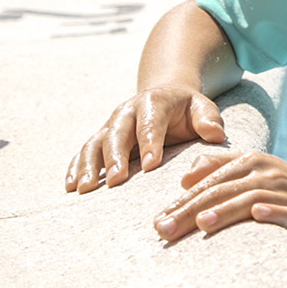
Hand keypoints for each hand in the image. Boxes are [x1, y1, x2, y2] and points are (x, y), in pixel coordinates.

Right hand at [65, 86, 227, 192]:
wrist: (164, 98)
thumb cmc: (187, 110)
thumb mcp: (202, 108)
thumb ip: (209, 120)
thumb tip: (215, 134)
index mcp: (154, 102)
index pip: (151, 123)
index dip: (150, 143)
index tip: (151, 165)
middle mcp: (127, 112)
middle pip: (118, 133)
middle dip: (115, 157)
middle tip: (116, 180)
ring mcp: (110, 125)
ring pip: (95, 144)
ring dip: (88, 166)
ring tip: (85, 189)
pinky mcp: (100, 137)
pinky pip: (84, 152)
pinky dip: (75, 167)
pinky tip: (70, 186)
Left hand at [155, 150, 286, 248]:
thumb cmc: (285, 191)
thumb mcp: (254, 173)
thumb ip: (220, 167)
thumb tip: (185, 175)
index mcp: (251, 162)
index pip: (208, 181)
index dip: (181, 201)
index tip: (156, 221)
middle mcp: (267, 173)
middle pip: (222, 190)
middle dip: (190, 210)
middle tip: (164, 229)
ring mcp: (286, 192)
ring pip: (250, 199)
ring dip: (225, 210)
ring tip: (202, 222)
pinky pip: (286, 210)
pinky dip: (272, 212)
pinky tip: (258, 216)